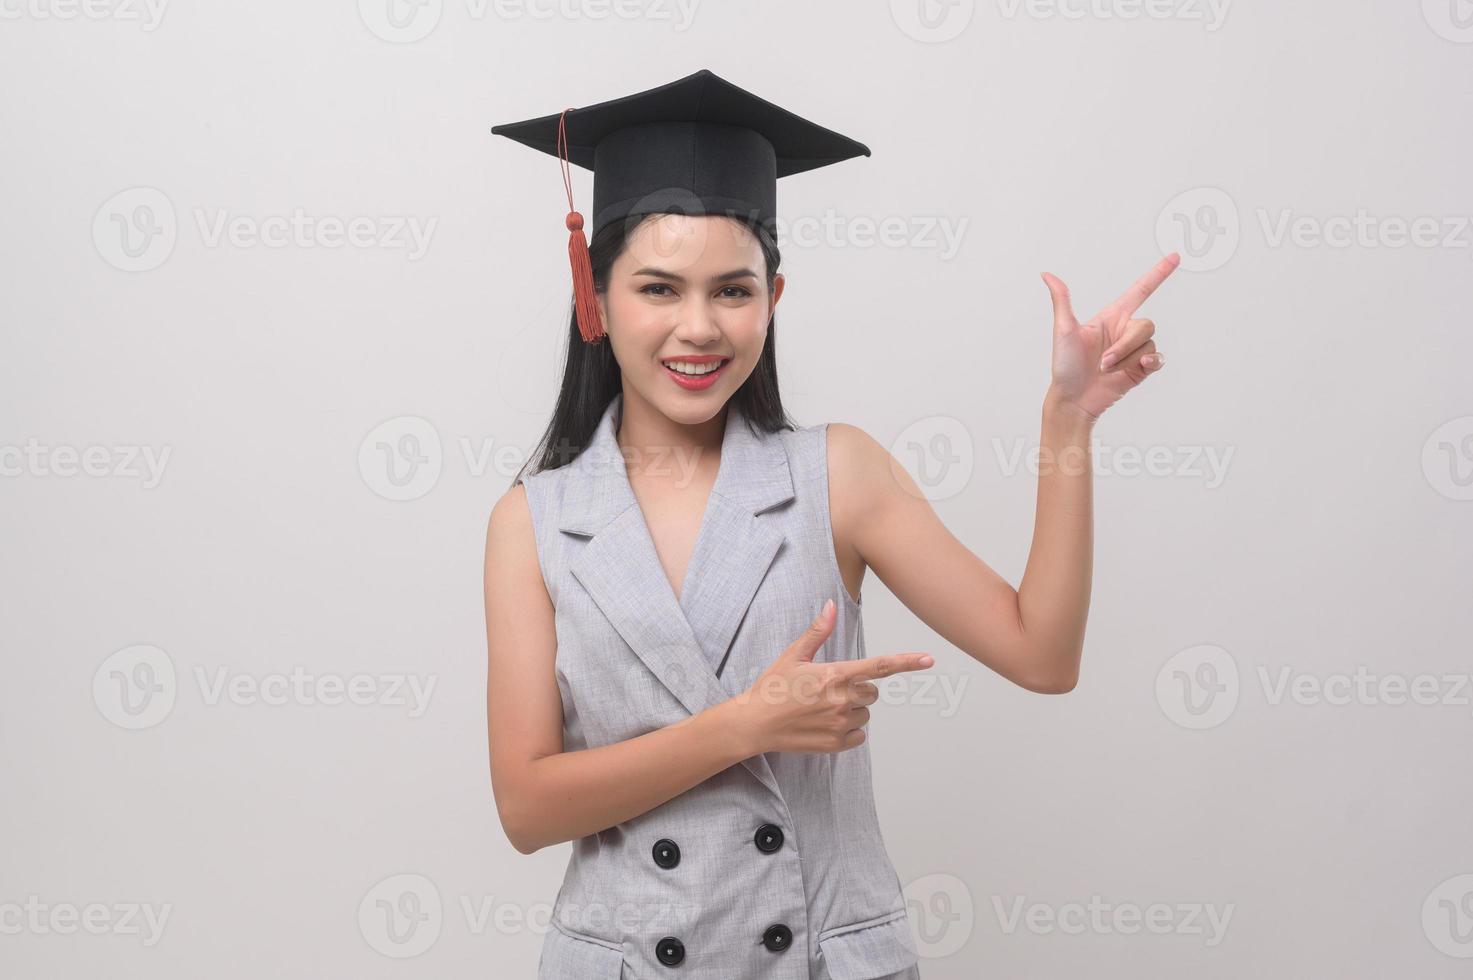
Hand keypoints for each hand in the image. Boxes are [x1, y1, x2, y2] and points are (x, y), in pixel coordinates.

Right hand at [731, 599, 933, 754]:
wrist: (754, 724)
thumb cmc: (772, 687)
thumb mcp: (793, 655)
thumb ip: (818, 631)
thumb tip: (831, 605)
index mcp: (834, 674)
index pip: (879, 666)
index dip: (907, 662)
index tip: (929, 659)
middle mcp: (841, 700)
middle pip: (872, 692)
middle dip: (857, 689)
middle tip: (828, 689)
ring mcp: (840, 724)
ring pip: (865, 714)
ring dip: (851, 710)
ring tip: (821, 708)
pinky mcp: (836, 744)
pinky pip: (858, 735)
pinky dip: (847, 730)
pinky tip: (823, 725)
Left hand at [1041, 253, 1179, 421]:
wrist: (1072, 399)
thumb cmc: (1065, 365)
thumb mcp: (1063, 330)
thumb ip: (1062, 300)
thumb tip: (1047, 274)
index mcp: (1111, 317)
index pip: (1140, 291)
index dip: (1158, 274)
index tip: (1175, 257)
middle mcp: (1125, 331)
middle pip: (1145, 326)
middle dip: (1124, 346)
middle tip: (1102, 363)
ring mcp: (1134, 350)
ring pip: (1148, 345)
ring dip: (1126, 359)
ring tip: (1106, 371)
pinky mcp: (1141, 368)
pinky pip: (1158, 359)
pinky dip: (1152, 362)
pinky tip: (1142, 366)